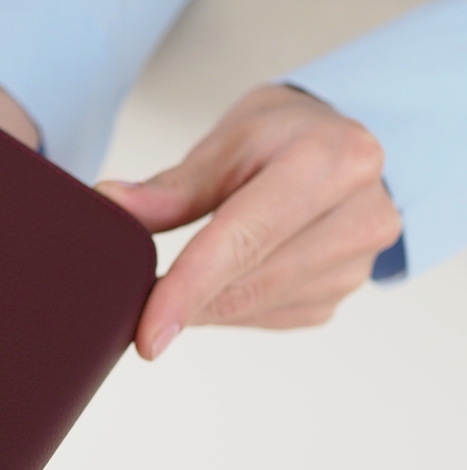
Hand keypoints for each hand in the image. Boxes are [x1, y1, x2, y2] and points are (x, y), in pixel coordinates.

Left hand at [96, 84, 402, 359]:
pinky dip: (230, 305)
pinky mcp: (342, 291)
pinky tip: (220, 280)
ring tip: (173, 281)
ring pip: (256, 306)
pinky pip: (269, 315)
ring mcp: (358, 261)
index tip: (147, 333)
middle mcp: (359, 214)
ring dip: (203, 305)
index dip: (189, 289)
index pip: (244, 240)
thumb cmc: (281, 135)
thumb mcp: (227, 141)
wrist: (343, 146)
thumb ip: (172, 186)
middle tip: (131, 301)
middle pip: (249, 281)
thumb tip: (110, 204)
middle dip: (183, 301)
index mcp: (331, 160)